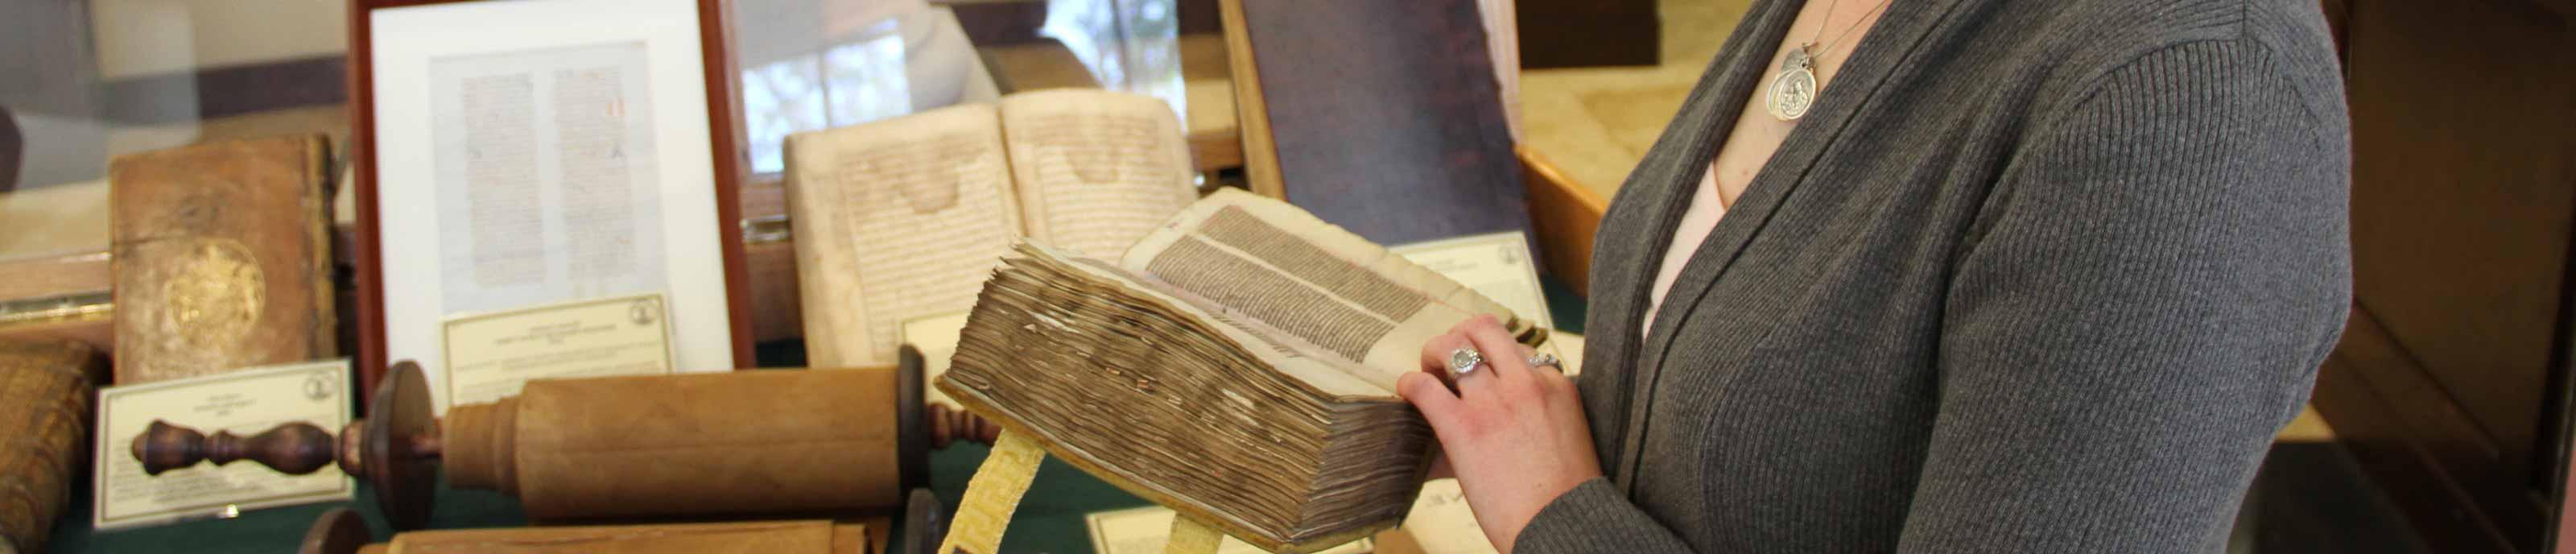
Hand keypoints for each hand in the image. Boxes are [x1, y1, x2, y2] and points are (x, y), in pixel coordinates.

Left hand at [1398, 315, 1601, 552]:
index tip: (1485, 379)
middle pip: (1484, 328)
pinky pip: (1423, 386)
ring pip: (1452, 346)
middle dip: (1461, 337)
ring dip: (1433, 356)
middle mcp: (1526, 383)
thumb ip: (1541, 415)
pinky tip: (1407, 392)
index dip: (1496, 362)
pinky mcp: (1463, 426)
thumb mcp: (1567, 438)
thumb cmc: (1566, 496)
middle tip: (1449, 362)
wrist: (1563, 526)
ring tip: (1429, 373)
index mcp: (1556, 384)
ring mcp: (1493, 402)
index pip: (1520, 350)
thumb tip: (1503, 415)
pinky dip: (1409, 384)